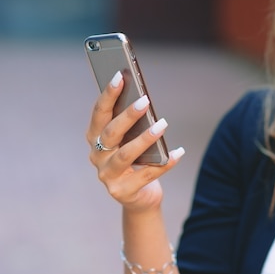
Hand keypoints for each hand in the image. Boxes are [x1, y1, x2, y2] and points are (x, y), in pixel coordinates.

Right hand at [86, 71, 184, 211]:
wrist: (139, 198)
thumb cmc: (136, 160)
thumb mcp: (131, 140)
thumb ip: (132, 124)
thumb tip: (144, 101)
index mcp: (95, 138)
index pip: (99, 113)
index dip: (108, 95)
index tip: (119, 76)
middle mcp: (97, 156)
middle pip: (110, 133)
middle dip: (128, 115)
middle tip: (146, 100)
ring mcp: (107, 176)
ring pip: (125, 155)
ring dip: (145, 138)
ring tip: (162, 124)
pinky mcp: (122, 192)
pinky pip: (146, 175)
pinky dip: (165, 163)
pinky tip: (179, 152)